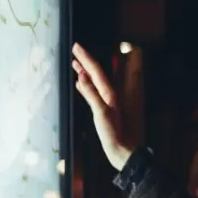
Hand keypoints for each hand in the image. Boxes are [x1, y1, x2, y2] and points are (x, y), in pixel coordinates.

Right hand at [72, 43, 132, 170]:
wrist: (122, 150)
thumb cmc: (113, 134)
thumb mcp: (101, 113)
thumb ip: (91, 94)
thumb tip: (82, 76)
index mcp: (110, 93)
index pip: (96, 70)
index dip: (86, 58)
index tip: (76, 47)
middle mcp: (109, 95)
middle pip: (96, 73)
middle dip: (85, 60)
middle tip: (75, 49)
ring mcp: (107, 102)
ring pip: (94, 81)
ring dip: (85, 71)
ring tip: (75, 63)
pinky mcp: (103, 110)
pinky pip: (93, 92)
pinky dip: (86, 86)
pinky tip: (80, 83)